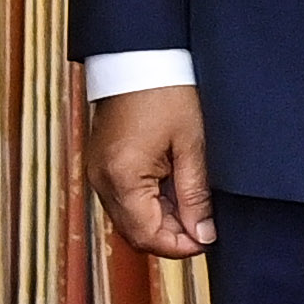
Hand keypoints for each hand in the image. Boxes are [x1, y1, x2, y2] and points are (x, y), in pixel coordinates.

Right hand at [89, 83, 213, 257]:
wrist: (138, 57)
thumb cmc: (165, 92)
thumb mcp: (191, 146)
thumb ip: (195, 195)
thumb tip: (202, 234)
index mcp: (123, 177)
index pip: (148, 235)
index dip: (179, 246)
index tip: (206, 239)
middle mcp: (102, 180)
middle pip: (135, 233)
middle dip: (171, 235)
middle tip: (203, 222)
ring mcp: (97, 173)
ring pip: (128, 219)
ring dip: (160, 220)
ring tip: (190, 199)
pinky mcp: (99, 164)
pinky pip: (122, 199)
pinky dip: (147, 203)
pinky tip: (171, 186)